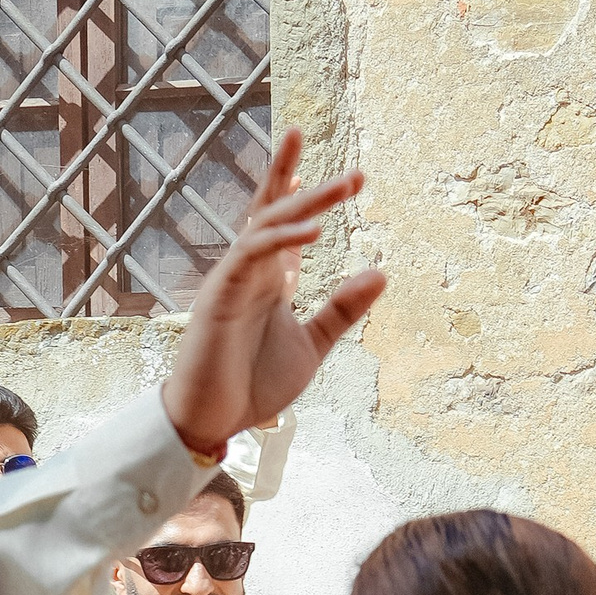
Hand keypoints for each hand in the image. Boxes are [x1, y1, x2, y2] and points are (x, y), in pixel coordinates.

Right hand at [159, 126, 383, 453]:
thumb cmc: (254, 384)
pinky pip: (251, 252)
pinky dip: (281, 238)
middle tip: (356, 174)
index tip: (344, 176)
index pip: (287, 225)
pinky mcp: (220, 294)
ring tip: (346, 186)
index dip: (307, 195)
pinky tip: (314, 231)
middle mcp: (251, 270)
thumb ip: (342, 310)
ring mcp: (233, 278)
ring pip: (267, 223)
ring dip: (305, 201)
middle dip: (308, 184)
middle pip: (273, 210)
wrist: (214, 421)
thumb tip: (381, 273)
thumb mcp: (313, 345)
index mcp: (270, 280)